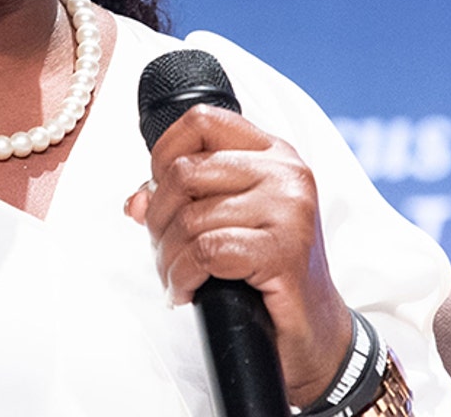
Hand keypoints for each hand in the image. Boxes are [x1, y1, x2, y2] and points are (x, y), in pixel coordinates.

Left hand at [123, 105, 352, 408]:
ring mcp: (288, 208)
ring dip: (168, 257)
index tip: (158, 193)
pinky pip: (205, 252)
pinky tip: (187, 292)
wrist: (313, 330)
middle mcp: (285, 172)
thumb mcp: (227, 222)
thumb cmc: (269, 272)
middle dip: (159, 219)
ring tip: (176, 278)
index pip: (202, 119)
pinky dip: (184, 277)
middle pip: (184, 172)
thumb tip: (137, 201)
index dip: (163, 152)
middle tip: (164, 251)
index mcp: (273, 153)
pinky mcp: (283, 249)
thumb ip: (184, 201)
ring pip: (190, 218)